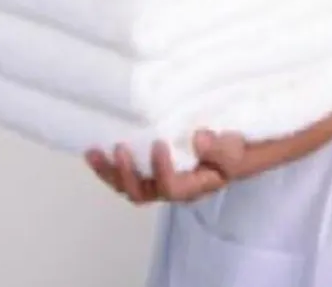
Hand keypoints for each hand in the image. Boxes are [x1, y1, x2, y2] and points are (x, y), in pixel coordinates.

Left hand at [85, 130, 249, 204]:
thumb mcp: (236, 151)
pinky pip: (126, 173)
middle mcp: (172, 188)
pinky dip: (109, 164)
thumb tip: (198, 138)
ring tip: (93, 152)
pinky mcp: (151, 168)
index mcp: (193, 187)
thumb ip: (221, 149)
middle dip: (126, 174)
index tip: (160, 142)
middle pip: (142, 193)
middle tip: (119, 149)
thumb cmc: (236, 153)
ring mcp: (159, 180)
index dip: (161, 170)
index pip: (172, 187)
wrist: (237, 152)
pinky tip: (96, 150)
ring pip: (129, 186)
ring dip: (109, 171)